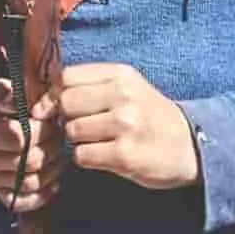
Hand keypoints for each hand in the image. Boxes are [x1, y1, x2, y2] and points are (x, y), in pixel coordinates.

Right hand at [0, 76, 56, 212]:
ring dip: (52, 167)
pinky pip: (26, 202)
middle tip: (57, 133)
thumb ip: (4, 90)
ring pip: (32, 182)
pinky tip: (51, 177)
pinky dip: (44, 193)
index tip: (48, 117)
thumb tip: (13, 100)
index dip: (41, 128)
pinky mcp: (1, 192)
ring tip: (56, 150)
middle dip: (52, 146)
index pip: (19, 138)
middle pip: (30, 161)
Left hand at [57, 62, 199, 190]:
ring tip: (97, 141)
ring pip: (72, 130)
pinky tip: (102, 155)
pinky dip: (86, 158)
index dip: (56, 93)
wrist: (191, 146)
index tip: (60, 106)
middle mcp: (123, 96)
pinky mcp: (124, 155)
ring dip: (78, 140)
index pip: (67, 77)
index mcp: (121, 75)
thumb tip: (43, 101)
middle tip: (82, 125)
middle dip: (66, 117)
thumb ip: (91, 86)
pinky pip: (82, 155)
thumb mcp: (128, 88)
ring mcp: (124, 126)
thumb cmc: (151, 116)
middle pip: (66, 103)